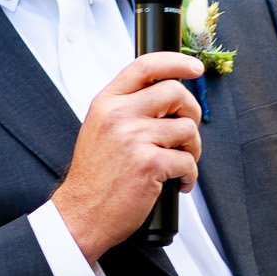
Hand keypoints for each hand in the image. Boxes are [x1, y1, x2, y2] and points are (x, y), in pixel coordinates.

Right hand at [52, 53, 204, 261]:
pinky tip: (179, 183)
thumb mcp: (100, 129)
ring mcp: (134, 138)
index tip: (195, 67)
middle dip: (191, 112)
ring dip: (192, 149)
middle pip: (175, 93)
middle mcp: (119, 115)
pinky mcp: (150, 164)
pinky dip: (190, 175)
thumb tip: (168, 97)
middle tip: (186, 132)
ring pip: (187, 128)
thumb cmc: (95, 177)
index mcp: (107, 103)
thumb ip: (127, 108)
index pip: (145, 66)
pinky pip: (188, 161)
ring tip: (179, 162)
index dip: (176, 61)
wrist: (82, 213)